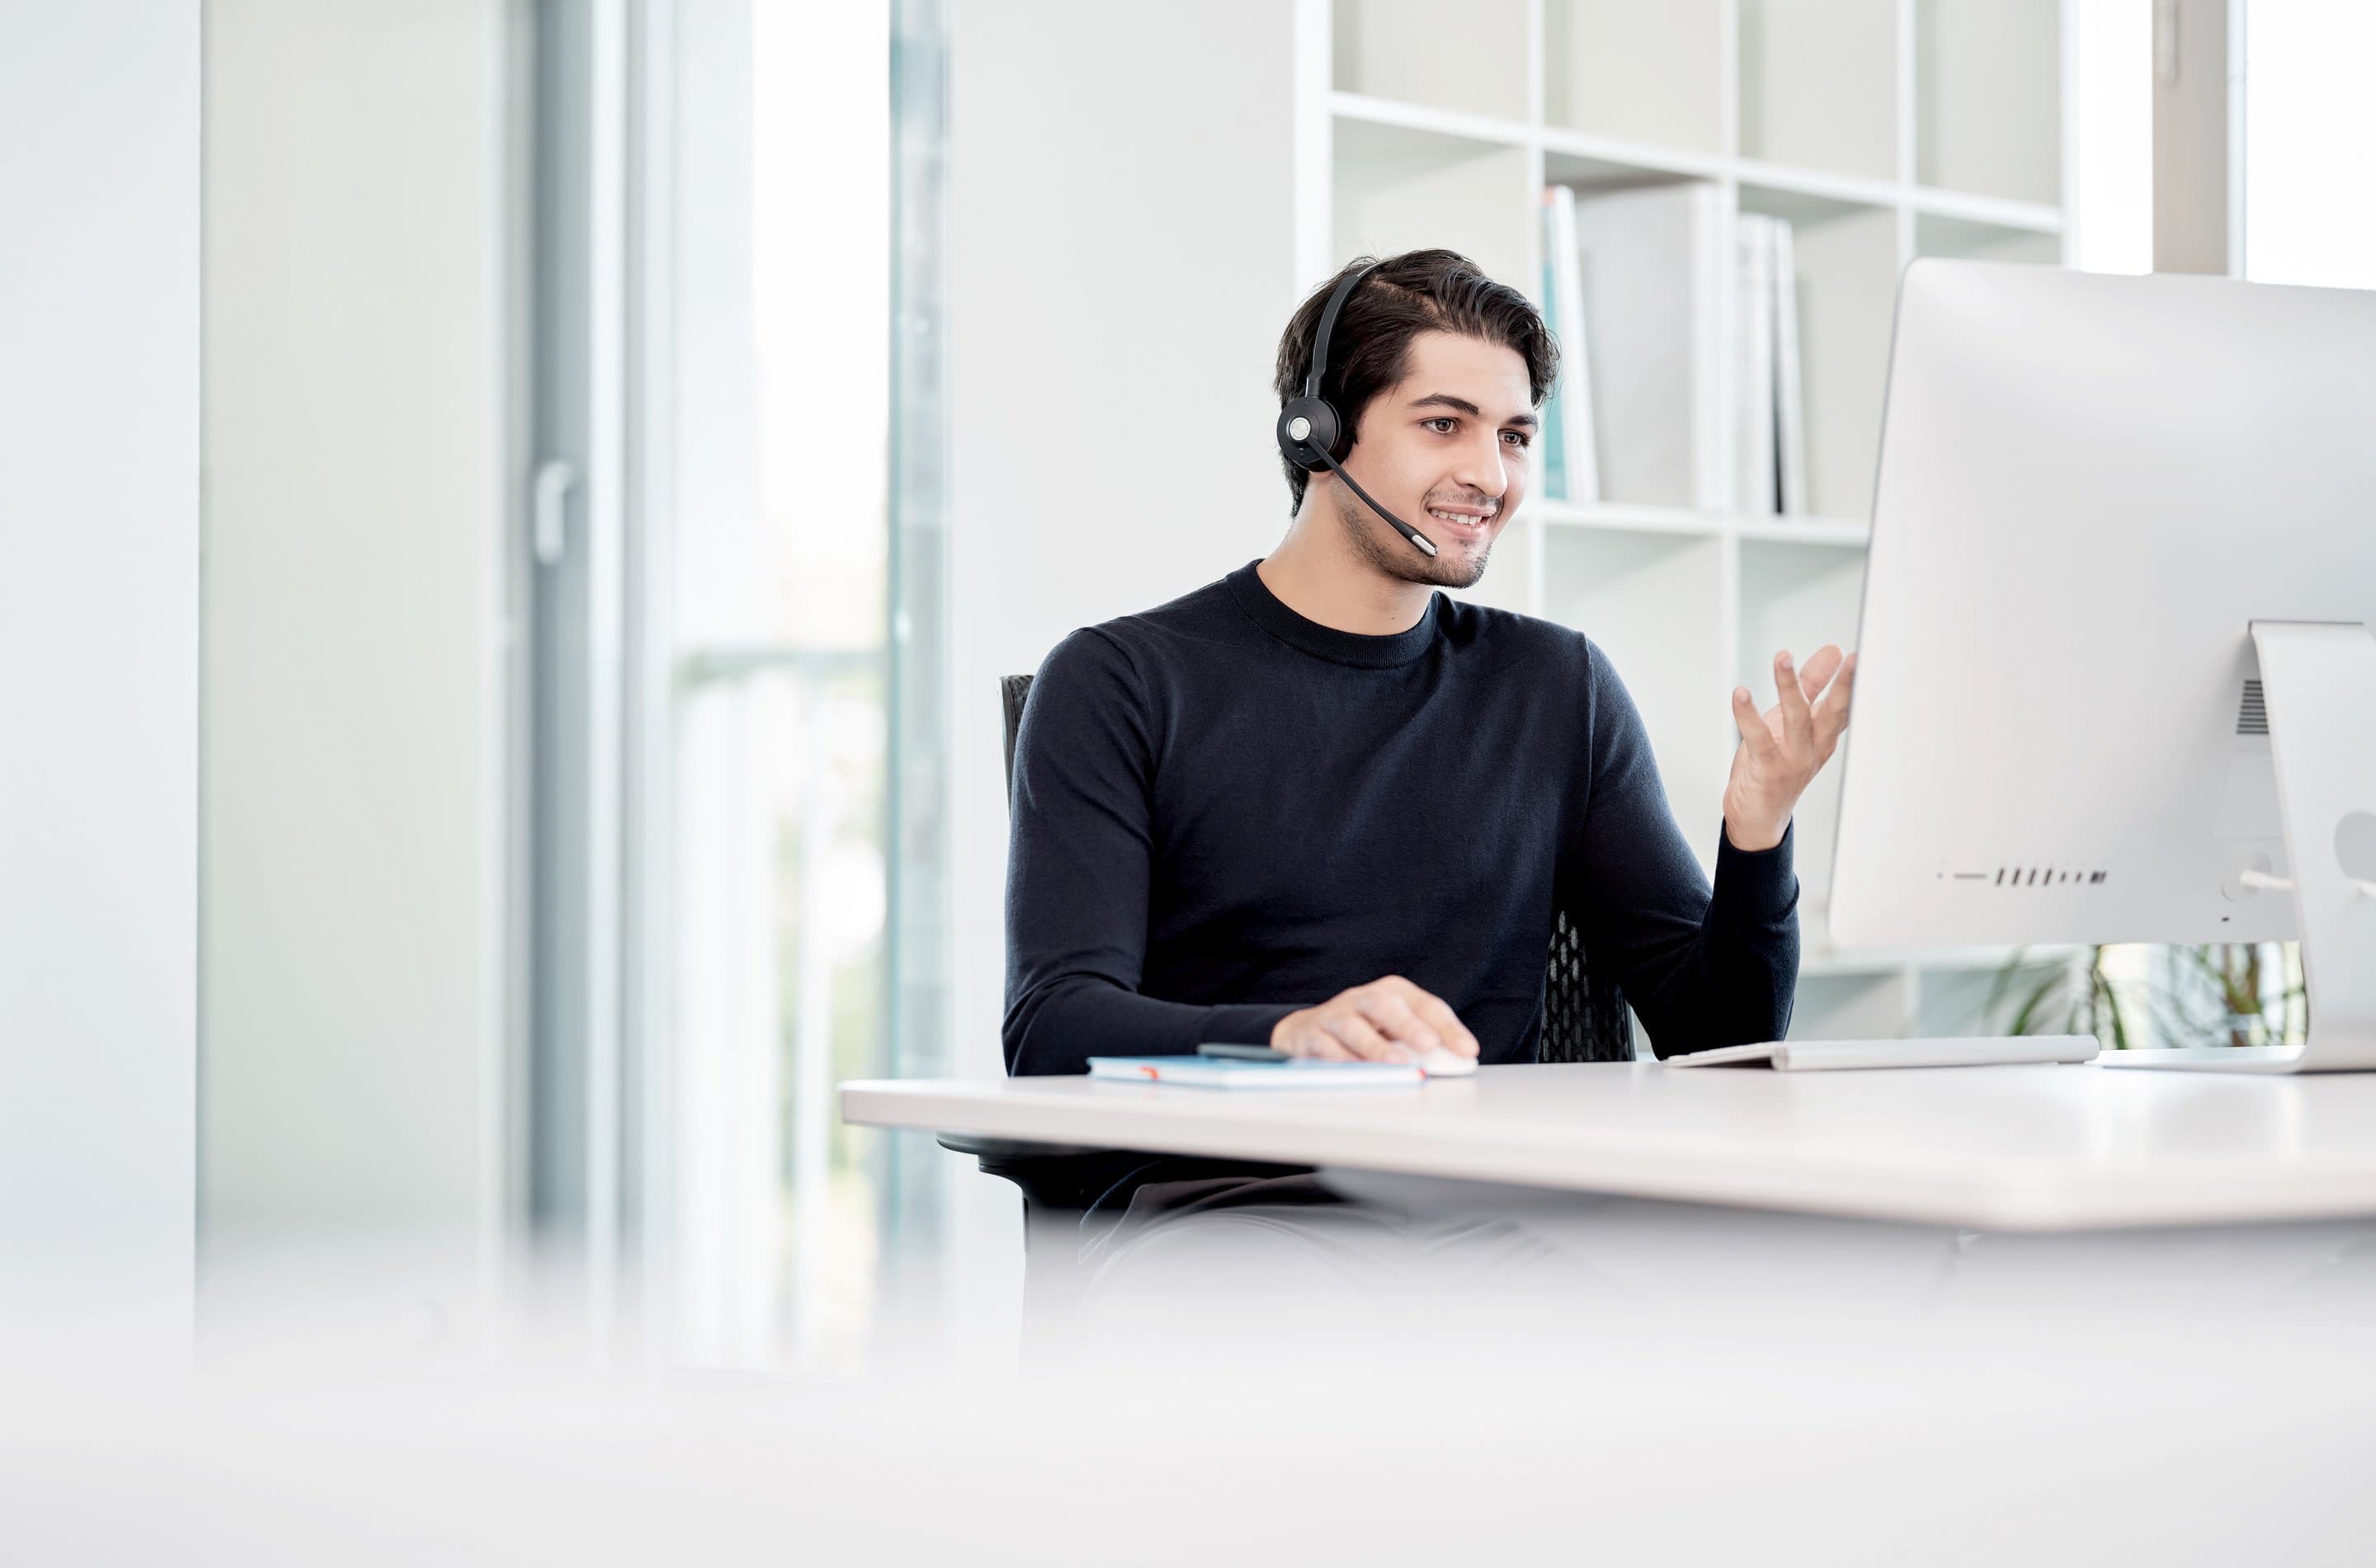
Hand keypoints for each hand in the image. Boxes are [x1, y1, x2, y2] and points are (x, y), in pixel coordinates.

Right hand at [1271, 976, 1480, 1062]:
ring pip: (1353, 1026)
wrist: (1305, 1033)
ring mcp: (1334, 1015)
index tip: (1467, 1051)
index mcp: (1391, 993)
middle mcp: (1362, 999)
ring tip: (1397, 1063)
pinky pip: (1326, 1048)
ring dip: (1376, 1046)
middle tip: (1429, 1045)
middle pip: (1385, 1005)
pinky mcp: (1310, 1036)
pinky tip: (1359, 1074)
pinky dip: (1344, 1062)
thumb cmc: (1362, 1034)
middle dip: (1409, 1025)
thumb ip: (1422, 1047)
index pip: (1424, 1005)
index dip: (1448, 1027)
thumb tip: (1455, 1064)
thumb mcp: (1394, 1035)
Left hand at [1723, 645, 1856, 851]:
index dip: (1854, 682)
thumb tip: (1832, 652)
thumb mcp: (1792, 721)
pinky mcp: (1768, 770)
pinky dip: (1748, 715)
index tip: (1862, 656)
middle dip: (1844, 686)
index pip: (1845, 705)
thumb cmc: (1775, 764)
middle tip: (1852, 658)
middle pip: (1834, 713)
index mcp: (1824, 735)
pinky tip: (1741, 694)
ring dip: (1790, 687)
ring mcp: (1794, 760)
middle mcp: (1815, 748)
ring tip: (1783, 657)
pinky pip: (1759, 739)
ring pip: (1797, 719)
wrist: (1757, 817)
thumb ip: (1810, 686)